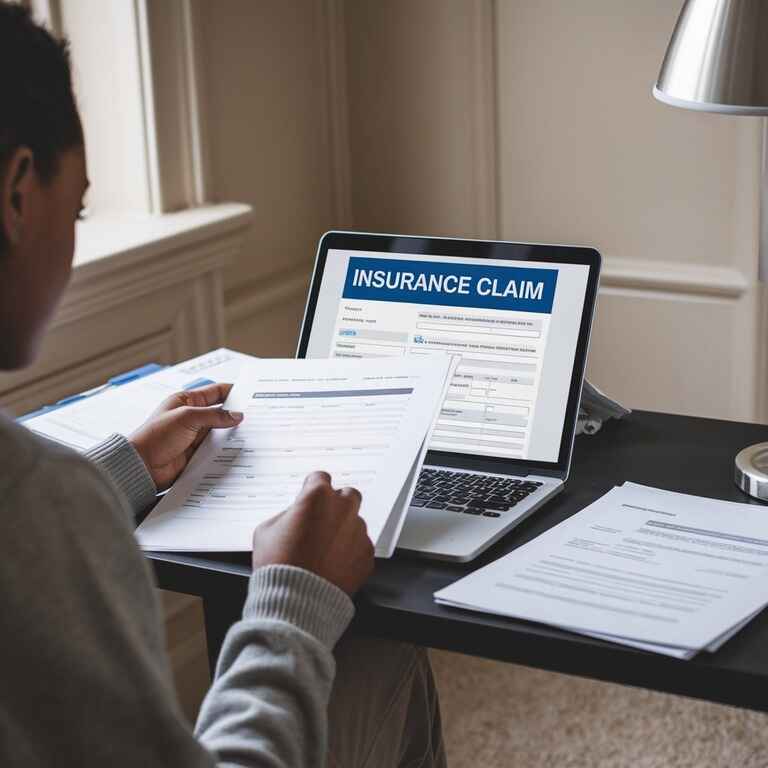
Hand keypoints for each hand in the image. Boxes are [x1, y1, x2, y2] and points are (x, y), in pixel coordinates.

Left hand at [130, 383, 242, 490]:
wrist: (142, 466)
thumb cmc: (155, 437)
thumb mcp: (187, 418)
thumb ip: (214, 416)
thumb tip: (236, 415)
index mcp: (186, 401)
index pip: (214, 392)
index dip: (232, 391)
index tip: (250, 394)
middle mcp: (191, 417)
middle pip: (220, 413)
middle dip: (235, 414)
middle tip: (255, 415)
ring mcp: (194, 436)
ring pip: (220, 432)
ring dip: (232, 433)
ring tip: (251, 433)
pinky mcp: (196, 453)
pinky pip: (216, 449)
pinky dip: (226, 449)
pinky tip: (237, 450)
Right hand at [251, 471, 373, 594]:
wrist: (297, 600)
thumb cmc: (279, 564)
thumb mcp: (266, 529)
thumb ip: (287, 514)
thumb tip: (295, 515)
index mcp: (318, 496)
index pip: (320, 478)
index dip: (311, 488)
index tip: (308, 496)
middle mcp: (343, 509)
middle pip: (347, 494)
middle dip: (336, 503)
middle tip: (322, 519)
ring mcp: (358, 532)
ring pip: (355, 522)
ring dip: (343, 530)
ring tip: (324, 549)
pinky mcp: (367, 554)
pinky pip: (360, 546)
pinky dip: (350, 552)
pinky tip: (333, 564)